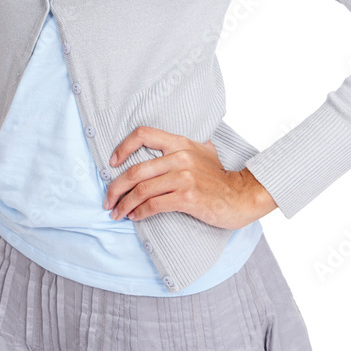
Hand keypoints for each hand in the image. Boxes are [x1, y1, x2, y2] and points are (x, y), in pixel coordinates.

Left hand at [102, 126, 277, 229]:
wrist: (242, 195)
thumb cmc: (220, 178)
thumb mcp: (203, 152)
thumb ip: (184, 147)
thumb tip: (165, 146)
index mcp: (181, 142)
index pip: (144, 134)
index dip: (123, 147)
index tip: (112, 162)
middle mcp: (180, 156)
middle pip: (136, 169)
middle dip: (115, 187)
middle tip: (107, 199)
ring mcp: (184, 177)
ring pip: (142, 189)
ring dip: (124, 203)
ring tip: (116, 213)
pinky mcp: (188, 197)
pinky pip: (154, 205)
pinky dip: (139, 212)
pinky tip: (134, 217)